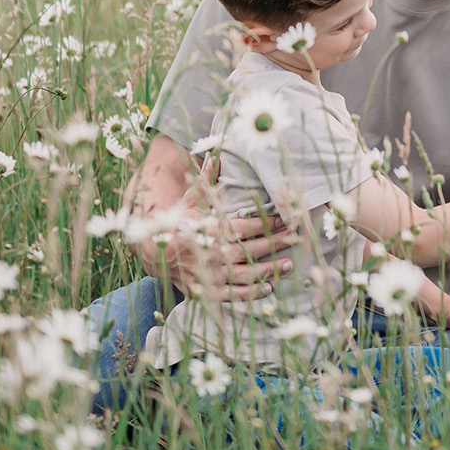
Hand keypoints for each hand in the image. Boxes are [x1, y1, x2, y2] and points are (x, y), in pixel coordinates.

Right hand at [133, 153, 299, 300]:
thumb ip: (206, 181)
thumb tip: (217, 155)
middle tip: (296, 237)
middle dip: (276, 243)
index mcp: (207, 230)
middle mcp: (210, 254)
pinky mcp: (207, 292)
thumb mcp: (190, 201)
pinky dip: (253, 293)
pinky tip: (269, 286)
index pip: (243, 227)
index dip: (265, 223)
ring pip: (246, 275)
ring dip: (270, 269)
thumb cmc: (177, 223)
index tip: (283, 218)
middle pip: (250, 250)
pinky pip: (234, 294)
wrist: (153, 253)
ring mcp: (209, 275)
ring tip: (289, 263)